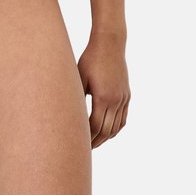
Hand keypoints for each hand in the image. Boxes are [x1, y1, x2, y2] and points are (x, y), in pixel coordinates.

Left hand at [78, 32, 129, 147]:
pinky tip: (107, 132)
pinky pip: (123, 119)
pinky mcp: (127, 95)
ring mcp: (123, 98)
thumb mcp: (79, 78)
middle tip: (83, 150)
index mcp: (103, 97)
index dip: (85, 138)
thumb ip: (77, 98)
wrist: (110, 44)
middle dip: (94, 142)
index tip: (77, 144)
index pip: (94, 127)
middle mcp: (116, 100)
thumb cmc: (90, 59)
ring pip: (116, 127)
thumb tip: (69, 117)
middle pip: (106, 131)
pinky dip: (115, 129)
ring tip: (94, 143)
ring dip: (105, 138)